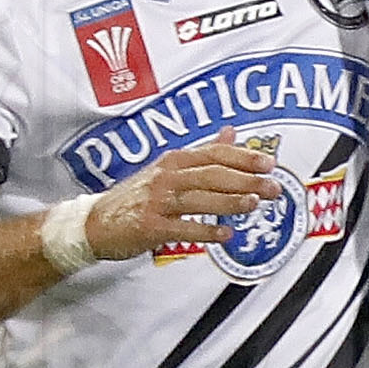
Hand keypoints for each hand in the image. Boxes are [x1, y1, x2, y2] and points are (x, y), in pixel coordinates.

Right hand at [81, 135, 283, 263]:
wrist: (95, 223)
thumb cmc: (135, 196)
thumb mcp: (167, 168)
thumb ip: (202, 152)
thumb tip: (231, 133)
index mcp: (174, 161)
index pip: (214, 154)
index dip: (243, 157)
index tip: (269, 162)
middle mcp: (167, 177)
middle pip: (212, 174)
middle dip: (245, 180)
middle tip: (273, 187)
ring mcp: (158, 202)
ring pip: (200, 199)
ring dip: (230, 201)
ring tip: (254, 204)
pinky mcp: (151, 227)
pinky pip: (183, 227)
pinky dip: (206, 231)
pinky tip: (227, 234)